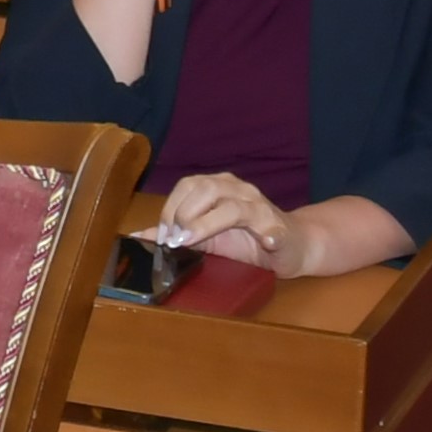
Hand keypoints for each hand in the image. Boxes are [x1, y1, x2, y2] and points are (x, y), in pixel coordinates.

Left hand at [157, 171, 293, 268]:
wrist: (292, 245)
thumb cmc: (246, 240)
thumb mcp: (206, 238)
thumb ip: (176, 234)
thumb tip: (139, 236)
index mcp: (218, 188)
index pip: (187, 185)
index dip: (170, 208)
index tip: (162, 235)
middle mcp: (239, 191)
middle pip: (206, 188)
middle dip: (185, 214)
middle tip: (176, 239)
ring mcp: (261, 208)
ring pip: (234, 206)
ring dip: (209, 223)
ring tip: (194, 239)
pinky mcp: (280, 228)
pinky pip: (273, 227)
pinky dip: (269, 234)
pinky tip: (265, 242)